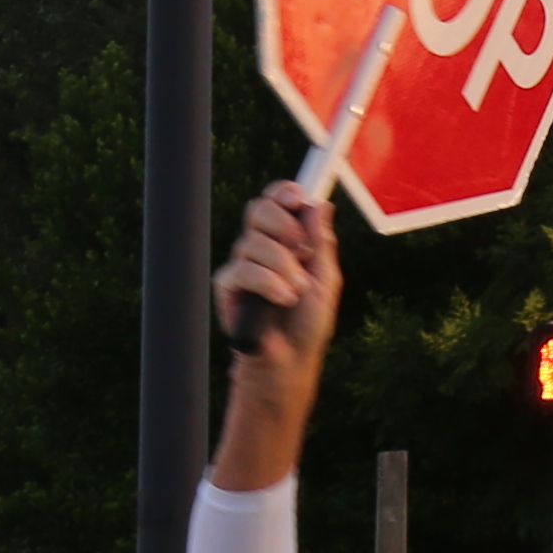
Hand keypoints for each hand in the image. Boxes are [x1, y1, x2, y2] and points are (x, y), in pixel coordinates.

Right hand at [211, 184, 343, 488]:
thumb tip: (320, 205)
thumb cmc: (309, 323)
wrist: (291, 361)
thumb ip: (321, 243)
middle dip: (283, 225)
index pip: (277, 201)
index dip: (284, 192)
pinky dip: (267, 282)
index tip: (298, 198)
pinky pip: (242, 270)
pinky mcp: (227, 286)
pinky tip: (282, 299)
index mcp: (285, 240)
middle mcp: (261, 248)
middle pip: (259, 209)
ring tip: (296, 293)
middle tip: (301, 250)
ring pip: (254, 242)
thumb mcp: (325, 280)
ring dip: (282, 266)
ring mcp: (242, 265)